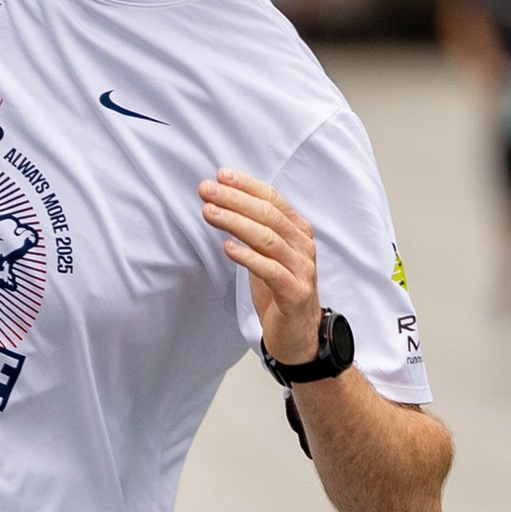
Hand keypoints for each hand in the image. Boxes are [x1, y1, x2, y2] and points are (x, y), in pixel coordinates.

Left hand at [200, 168, 321, 364]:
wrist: (299, 336)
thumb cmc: (279, 292)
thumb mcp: (267, 255)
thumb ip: (254, 230)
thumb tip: (223, 203)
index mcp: (298, 232)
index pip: (273, 200)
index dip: (247, 186)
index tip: (220, 176)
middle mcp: (303, 247)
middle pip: (268, 215)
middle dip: (235, 199)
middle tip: (207, 190)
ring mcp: (302, 270)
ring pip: (268, 239)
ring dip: (235, 223)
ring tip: (209, 213)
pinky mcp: (295, 294)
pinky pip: (270, 271)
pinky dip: (248, 257)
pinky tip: (228, 247)